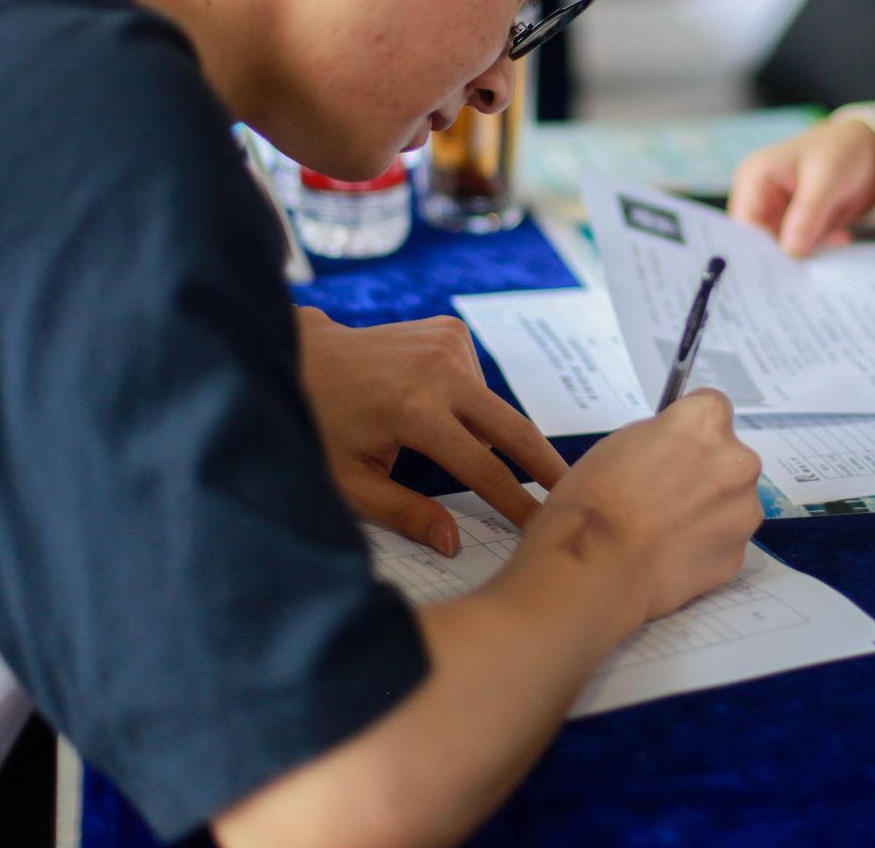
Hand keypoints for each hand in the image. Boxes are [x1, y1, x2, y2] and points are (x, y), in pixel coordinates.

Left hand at [295, 309, 568, 556]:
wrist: (302, 357)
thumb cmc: (321, 425)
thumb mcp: (350, 482)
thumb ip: (405, 512)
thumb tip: (452, 542)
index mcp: (414, 411)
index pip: (482, 469)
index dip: (515, 502)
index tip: (541, 524)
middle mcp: (439, 371)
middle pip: (512, 428)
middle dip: (544, 463)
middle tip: (572, 490)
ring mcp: (447, 345)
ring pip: (491, 408)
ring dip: (481, 433)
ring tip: (433, 441)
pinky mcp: (450, 332)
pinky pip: (479, 383)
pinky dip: (467, 403)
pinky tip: (430, 405)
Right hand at [532, 390, 762, 624]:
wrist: (597, 567)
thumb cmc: (595, 498)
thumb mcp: (620, 443)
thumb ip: (662, 440)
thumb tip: (674, 452)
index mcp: (705, 422)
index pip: (713, 408)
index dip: (690, 428)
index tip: (675, 445)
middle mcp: (737, 461)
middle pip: (729, 458)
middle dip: (706, 471)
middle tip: (666, 495)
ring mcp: (743, 512)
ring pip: (732, 503)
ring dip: (710, 511)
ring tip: (666, 533)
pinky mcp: (737, 556)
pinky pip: (723, 542)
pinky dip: (704, 548)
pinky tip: (670, 558)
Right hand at [729, 116, 874, 256]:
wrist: (869, 151)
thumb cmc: (843, 150)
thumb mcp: (828, 178)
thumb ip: (808, 214)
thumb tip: (790, 251)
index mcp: (754, 177)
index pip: (744, 224)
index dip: (759, 251)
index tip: (785, 270)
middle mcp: (757, 197)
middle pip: (757, 241)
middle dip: (783, 257)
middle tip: (810, 269)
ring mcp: (774, 212)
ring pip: (777, 250)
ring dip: (803, 255)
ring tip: (832, 246)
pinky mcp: (791, 225)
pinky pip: (796, 249)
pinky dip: (816, 249)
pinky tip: (839, 238)